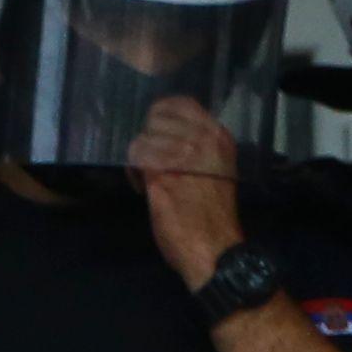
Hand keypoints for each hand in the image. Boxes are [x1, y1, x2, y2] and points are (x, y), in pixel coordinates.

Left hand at [130, 96, 250, 282]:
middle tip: (151, 162)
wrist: (215, 248)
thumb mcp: (217, 168)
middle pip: (156, 118)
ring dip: (139, 158)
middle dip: (148, 138)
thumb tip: (171, 139)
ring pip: (141, 138)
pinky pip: (135, 159)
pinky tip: (143, 188)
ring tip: (147, 179)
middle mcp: (201, 140)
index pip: (182, 103)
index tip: (157, 133)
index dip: (161, 115)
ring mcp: (181, 155)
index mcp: (218, 137)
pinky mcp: (161, 174)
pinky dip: (134, 173)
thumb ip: (198, 149)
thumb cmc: (215, 215)